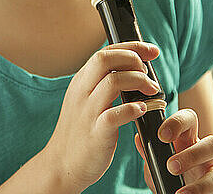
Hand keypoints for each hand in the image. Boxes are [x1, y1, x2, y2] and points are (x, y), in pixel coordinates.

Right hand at [42, 42, 160, 191]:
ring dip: (139, 81)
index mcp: (80, 82)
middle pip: (105, 59)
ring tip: (152, 91)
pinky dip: (133, 109)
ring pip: (113, 82)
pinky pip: (115, 115)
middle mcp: (82, 93)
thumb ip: (101, 84)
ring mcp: (87, 112)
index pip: (105, 52)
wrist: (61, 165)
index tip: (152, 51)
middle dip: (133, 58)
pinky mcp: (95, 133)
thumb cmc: (79, 132)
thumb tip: (131, 70)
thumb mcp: (85, 101)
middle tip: (149, 72)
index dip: (131, 47)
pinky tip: (143, 111)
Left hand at [133, 108, 212, 193]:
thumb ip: (150, 152)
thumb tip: (139, 138)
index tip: (162, 136)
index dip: (178, 123)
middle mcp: (207, 155)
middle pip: (212, 144)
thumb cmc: (173, 171)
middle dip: (192, 155)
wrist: (195, 189)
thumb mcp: (159, 161)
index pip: (190, 120)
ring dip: (201, 185)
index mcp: (189, 141)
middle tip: (171, 166)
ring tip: (181, 193)